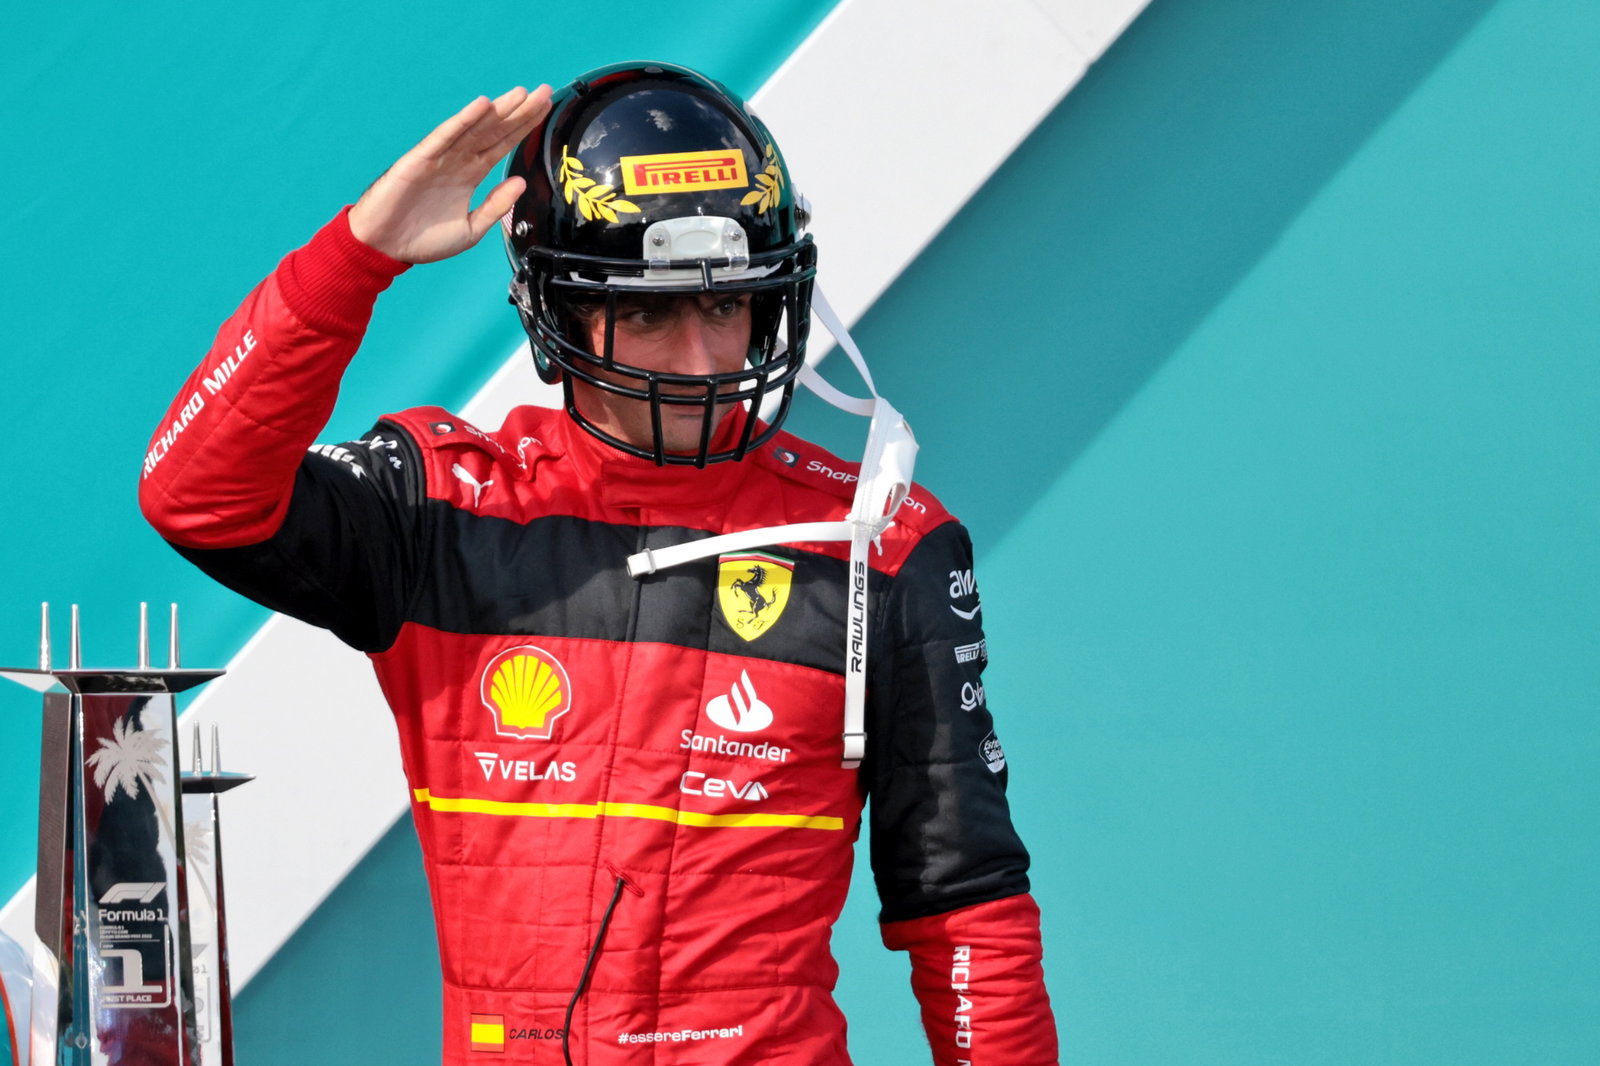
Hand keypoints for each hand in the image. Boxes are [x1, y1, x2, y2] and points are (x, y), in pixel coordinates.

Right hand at [348, 85, 552, 263]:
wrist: (385, 248)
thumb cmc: (422, 239)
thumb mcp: (471, 229)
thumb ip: (496, 206)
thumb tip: (520, 182)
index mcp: (469, 175)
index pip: (502, 145)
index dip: (523, 127)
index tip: (544, 110)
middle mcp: (457, 161)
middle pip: (494, 131)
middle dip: (519, 112)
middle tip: (544, 91)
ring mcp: (439, 157)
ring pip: (474, 128)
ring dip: (497, 110)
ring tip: (520, 94)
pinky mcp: (420, 159)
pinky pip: (445, 136)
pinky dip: (463, 120)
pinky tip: (482, 106)